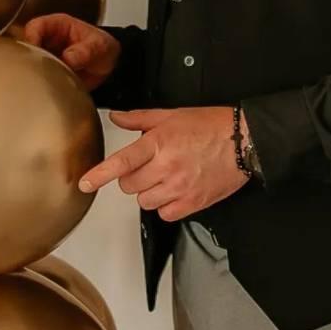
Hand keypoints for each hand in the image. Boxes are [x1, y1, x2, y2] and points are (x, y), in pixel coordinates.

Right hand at [21, 13, 120, 91]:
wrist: (110, 68)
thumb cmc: (102, 48)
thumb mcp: (99, 46)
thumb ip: (85, 51)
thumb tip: (69, 57)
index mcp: (57, 26)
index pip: (35, 27)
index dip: (31, 37)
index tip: (34, 50)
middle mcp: (47, 40)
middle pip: (25, 45)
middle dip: (28, 58)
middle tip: (37, 70)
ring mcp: (46, 57)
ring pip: (29, 63)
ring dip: (33, 72)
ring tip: (43, 80)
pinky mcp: (47, 73)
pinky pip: (37, 77)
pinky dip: (39, 83)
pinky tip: (46, 88)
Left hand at [78, 105, 249, 219]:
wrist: (245, 141)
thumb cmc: (211, 126)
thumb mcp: (171, 115)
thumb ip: (139, 119)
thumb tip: (116, 118)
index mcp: (158, 143)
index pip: (122, 162)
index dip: (100, 175)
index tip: (85, 183)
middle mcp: (167, 167)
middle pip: (129, 186)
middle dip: (133, 177)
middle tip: (148, 166)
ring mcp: (180, 188)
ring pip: (144, 202)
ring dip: (148, 192)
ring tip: (164, 178)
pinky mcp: (193, 203)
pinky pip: (165, 214)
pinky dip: (166, 206)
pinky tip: (175, 191)